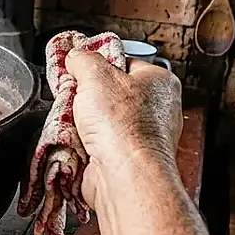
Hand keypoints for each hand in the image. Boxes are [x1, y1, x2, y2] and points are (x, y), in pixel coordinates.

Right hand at [64, 52, 182, 208]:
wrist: (124, 176)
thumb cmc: (123, 127)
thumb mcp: (95, 74)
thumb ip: (82, 59)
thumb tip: (74, 58)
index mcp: (160, 82)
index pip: (122, 62)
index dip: (97, 65)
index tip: (80, 69)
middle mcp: (156, 109)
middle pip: (108, 92)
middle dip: (86, 97)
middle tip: (75, 97)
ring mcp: (141, 136)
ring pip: (100, 119)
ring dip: (80, 120)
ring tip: (75, 122)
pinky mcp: (125, 157)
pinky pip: (97, 142)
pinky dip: (82, 141)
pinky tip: (77, 141)